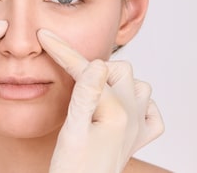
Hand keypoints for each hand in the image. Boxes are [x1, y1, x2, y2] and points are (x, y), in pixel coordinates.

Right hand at [38, 29, 163, 172]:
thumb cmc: (72, 170)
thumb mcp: (71, 132)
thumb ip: (85, 97)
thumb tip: (97, 63)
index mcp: (117, 112)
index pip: (90, 72)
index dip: (65, 52)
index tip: (46, 37)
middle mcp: (135, 117)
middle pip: (120, 70)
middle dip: (95, 69)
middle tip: (73, 82)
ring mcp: (139, 128)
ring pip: (138, 86)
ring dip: (117, 84)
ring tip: (94, 96)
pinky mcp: (138, 140)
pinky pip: (151, 112)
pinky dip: (138, 105)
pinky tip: (118, 112)